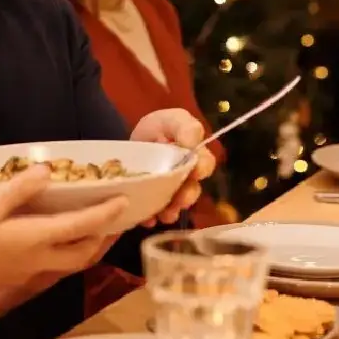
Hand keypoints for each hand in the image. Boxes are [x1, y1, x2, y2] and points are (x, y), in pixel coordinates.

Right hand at [0, 166, 127, 338]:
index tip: (125, 198)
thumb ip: (18, 189)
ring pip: (76, 262)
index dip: (107, 212)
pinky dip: (73, 251)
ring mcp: (32, 270)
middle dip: (107, 235)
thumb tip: (47, 170)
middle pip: (87, 251)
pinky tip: (65, 239)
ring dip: (93, 245)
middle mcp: (42, 258)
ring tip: (99, 227)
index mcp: (36, 238)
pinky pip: (60, 265)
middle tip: (117, 215)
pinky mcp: (22, 276)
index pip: (83, 225)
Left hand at [131, 108, 216, 225]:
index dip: (202, 169)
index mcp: (195, 157)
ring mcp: (171, 192)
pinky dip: (151, 217)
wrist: (133, 144)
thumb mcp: (172, 120)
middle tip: (179, 200)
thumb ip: (185, 127)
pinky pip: (154, 214)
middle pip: (192, 191)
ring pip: (175, 206)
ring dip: (171, 212)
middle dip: (187, 197)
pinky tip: (146, 219)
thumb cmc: (159, 128)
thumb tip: (192, 144)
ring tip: (162, 215)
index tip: (195, 171)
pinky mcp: (153, 202)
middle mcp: (187, 178)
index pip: (205, 164)